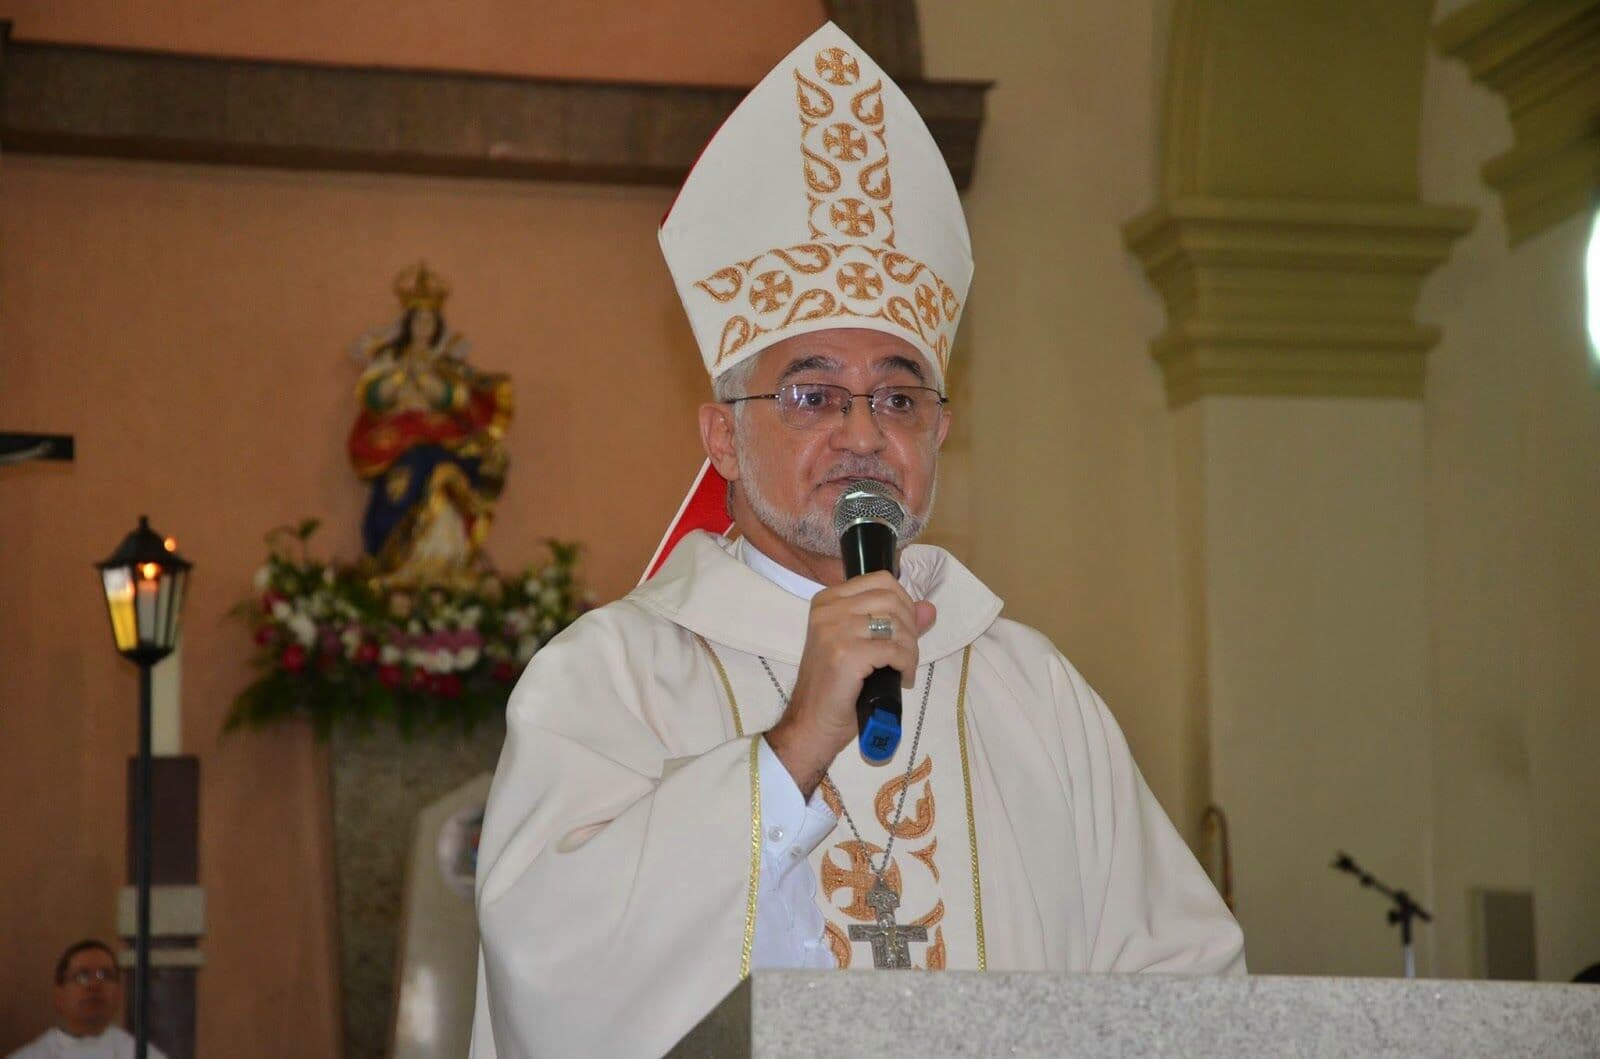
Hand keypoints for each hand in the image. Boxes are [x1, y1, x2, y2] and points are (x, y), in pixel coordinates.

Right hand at [765, 571, 935, 797]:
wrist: (810, 724)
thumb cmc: (834, 686)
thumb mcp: (862, 646)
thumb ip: (895, 623)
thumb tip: (929, 608)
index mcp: (828, 600)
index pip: (881, 580)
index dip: (904, 603)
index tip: (904, 630)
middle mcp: (828, 609)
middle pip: (891, 599)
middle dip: (910, 628)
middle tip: (907, 653)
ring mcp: (835, 630)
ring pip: (896, 624)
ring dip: (910, 649)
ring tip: (904, 668)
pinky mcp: (846, 654)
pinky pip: (894, 650)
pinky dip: (906, 665)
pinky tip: (902, 679)